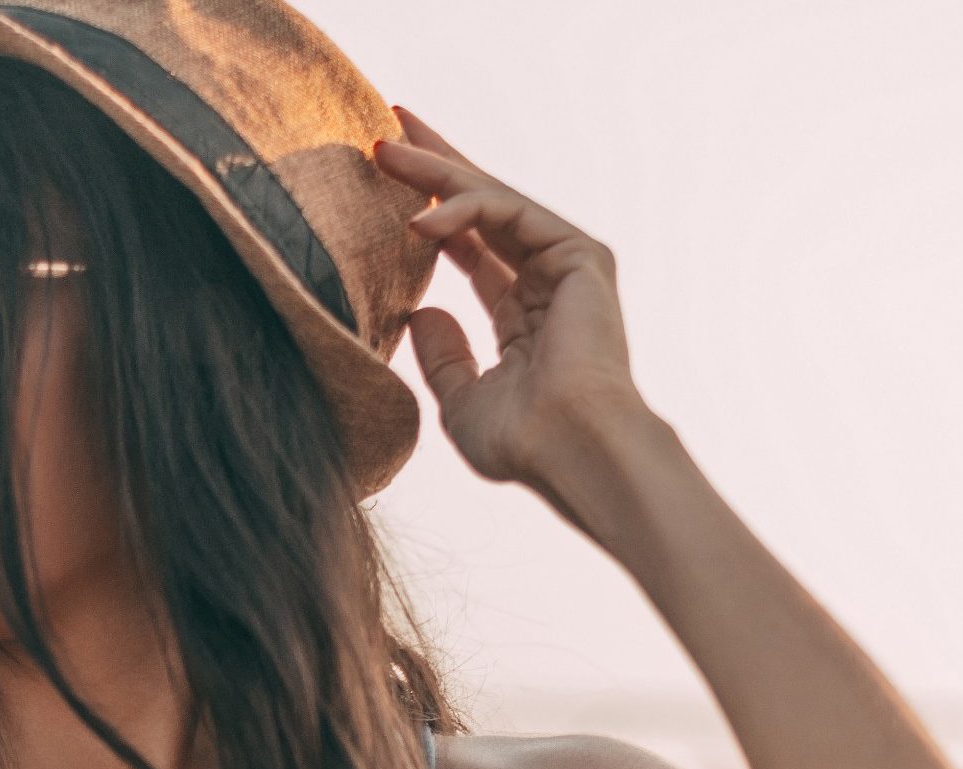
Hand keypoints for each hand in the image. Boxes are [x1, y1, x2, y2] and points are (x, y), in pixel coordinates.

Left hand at [375, 111, 655, 528]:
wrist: (571, 450)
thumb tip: (421, 312)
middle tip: (386, 125)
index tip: (384, 177)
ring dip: (435, 171)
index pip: (471, 245)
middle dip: (433, 164)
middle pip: (481, 207)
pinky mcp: (579, 254)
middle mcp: (546, 281)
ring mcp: (567, 264)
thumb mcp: (462, 400)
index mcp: (522, 315)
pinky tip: (419, 220)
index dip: (430, 210)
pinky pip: (510, 213)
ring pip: (491, 199)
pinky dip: (463, 209)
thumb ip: (444, 356)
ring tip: (383, 151)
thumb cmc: (524, 442)